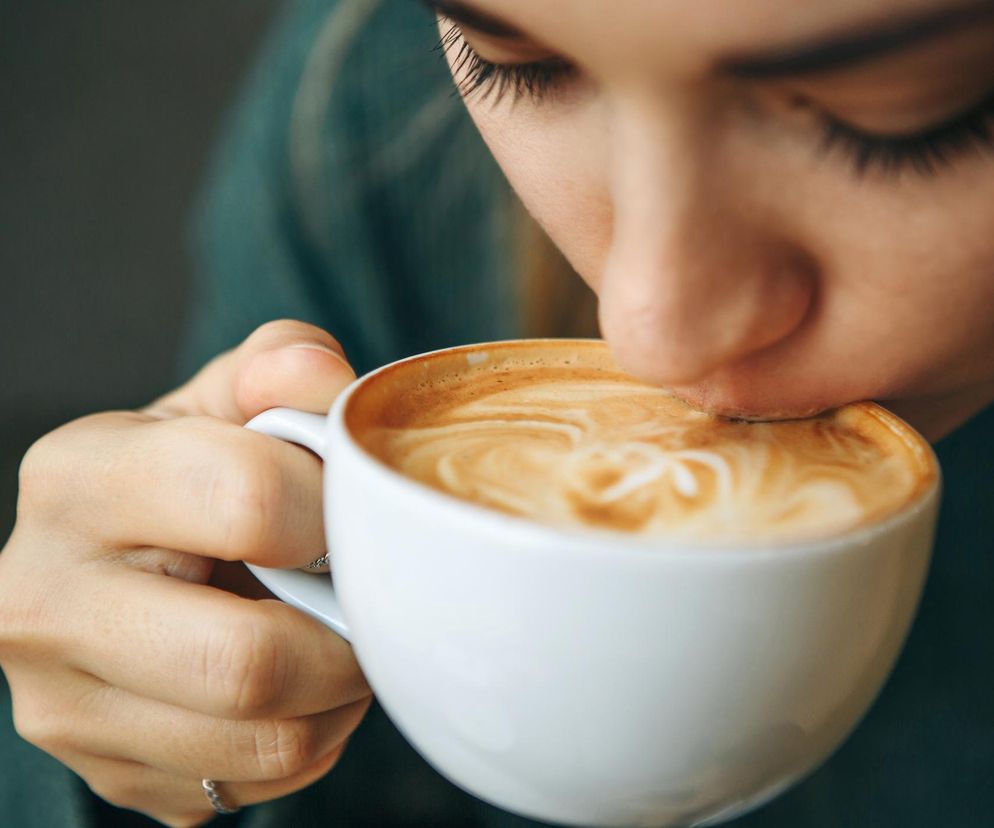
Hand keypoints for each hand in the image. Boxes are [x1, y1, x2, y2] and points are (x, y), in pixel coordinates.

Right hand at [0, 320, 370, 826]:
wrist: (120, 562)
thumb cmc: (189, 472)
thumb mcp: (225, 401)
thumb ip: (279, 368)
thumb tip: (323, 379)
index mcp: (77, 481)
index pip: (248, 501)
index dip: (336, 509)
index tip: (350, 511)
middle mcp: (41, 601)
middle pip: (248, 662)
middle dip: (343, 636)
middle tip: (361, 599)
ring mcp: (63, 706)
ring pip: (263, 743)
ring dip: (336, 696)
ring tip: (333, 638)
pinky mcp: (105, 771)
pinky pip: (252, 785)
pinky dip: (308, 740)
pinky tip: (296, 688)